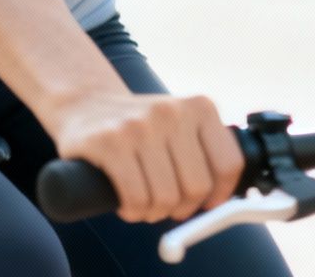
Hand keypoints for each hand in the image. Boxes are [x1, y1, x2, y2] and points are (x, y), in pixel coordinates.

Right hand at [47, 92, 244, 222]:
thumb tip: (221, 203)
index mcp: (199, 107)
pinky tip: (127, 202)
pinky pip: (135, 198)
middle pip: (197, 187)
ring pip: (165, 198)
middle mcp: (172, 112)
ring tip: (144, 201)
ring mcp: (139, 125)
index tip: (207, 204)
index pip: (228, 164)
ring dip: (154, 212)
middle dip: (183, 208)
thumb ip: (204, 154)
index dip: (219, 195)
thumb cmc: (140, 126)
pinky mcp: (109, 142)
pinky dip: (133, 211)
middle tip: (169, 207)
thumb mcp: (179, 125)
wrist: (86, 103)